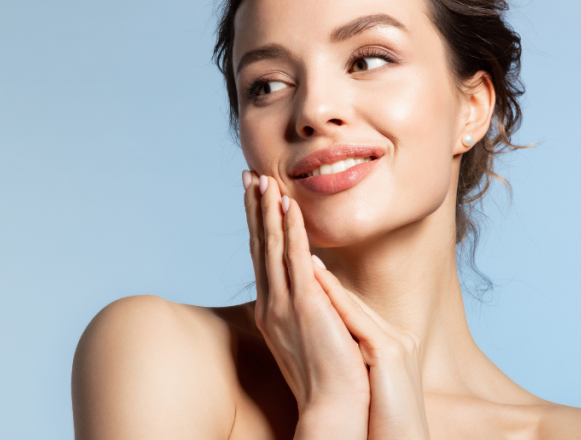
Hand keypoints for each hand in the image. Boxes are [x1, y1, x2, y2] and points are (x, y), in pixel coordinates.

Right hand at [243, 171, 369, 438]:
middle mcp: (270, 304)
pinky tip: (289, 205)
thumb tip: (314, 280)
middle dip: (254, 207)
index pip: (263, 257)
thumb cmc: (329, 378)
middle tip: (248, 174)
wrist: (332, 407)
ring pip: (273, 247)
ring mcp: (284, 304)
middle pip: (260, 245)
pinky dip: (291, 230)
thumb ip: (309, 305)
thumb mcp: (312, 334)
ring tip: (264, 178)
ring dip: (267, 210)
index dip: (257, 223)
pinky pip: (295, 259)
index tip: (253, 195)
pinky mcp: (303, 306)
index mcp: (272, 310)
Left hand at [313, 264, 430, 439]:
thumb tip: (331, 348)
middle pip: (351, 298)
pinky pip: (355, 318)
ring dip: (319, 272)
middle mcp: (396, 337)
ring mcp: (395, 342)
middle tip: (292, 241)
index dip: (325, 287)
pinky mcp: (389, 352)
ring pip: (351, 300)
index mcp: (392, 345)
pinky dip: (332, 294)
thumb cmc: (382, 423)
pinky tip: (311, 275)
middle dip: (319, 272)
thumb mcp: (369, 384)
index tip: (300, 263)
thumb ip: (356, 361)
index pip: (352, 309)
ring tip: (298, 248)